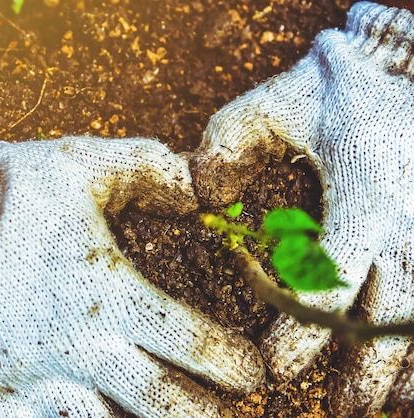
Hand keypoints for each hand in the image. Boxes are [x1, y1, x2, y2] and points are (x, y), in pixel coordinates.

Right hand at [0, 136, 263, 416]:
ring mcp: (40, 377)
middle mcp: (84, 348)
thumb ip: (151, 170)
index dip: (233, 364)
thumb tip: (198, 191)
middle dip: (205, 415)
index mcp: (112, 296)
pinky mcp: (0, 391)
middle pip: (163, 405)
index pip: (193, 344)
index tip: (253, 373)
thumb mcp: (84, 164)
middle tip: (229, 413)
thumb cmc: (10, 196)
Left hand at [190, 2, 412, 414]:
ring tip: (385, 405)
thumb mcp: (275, 104)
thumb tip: (203, 197)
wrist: (404, 66)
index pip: (327, 290)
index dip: (298, 337)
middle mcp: (410, 228)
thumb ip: (227, 144)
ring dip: (408, 368)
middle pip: (387, 324)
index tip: (271, 368)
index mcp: (362, 202)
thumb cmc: (336, 93)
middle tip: (338, 408)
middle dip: (362, 373)